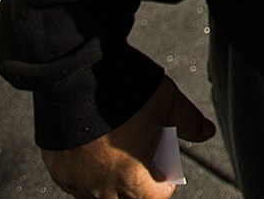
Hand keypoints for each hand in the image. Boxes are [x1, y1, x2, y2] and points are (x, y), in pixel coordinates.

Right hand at [41, 78, 214, 198]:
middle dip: (137, 186)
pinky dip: (86, 174)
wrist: (77, 77)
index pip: (155, 198)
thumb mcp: (168, 103)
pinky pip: (74, 182)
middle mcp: (102, 187)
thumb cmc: (123, 92)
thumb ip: (189, 122)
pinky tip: (93, 154)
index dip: (164, 184)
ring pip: (97, 195)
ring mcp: (77, 181)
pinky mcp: (57, 169)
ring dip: (111, 183)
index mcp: (132, 179)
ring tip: (118, 158)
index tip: (165, 172)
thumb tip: (206, 131)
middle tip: (142, 163)